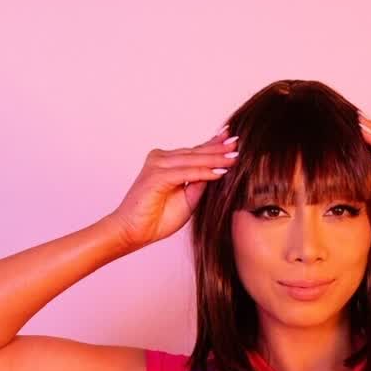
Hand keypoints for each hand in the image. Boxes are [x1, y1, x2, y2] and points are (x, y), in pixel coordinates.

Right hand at [110, 124, 238, 248]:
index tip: (232, 139)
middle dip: (218, 148)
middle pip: (196, 152)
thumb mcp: (188, 201)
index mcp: (168, 163)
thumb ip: (199, 184)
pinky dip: (204, 172)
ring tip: (234, 157)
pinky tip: (220, 171)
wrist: (133, 232)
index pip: (195, 151)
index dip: (214, 145)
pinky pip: (186, 173)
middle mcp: (162, 159)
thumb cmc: (156, 219)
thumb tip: (217, 170)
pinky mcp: (157, 176)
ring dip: (214, 158)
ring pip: (193, 160)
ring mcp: (158, 165)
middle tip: (238, 142)